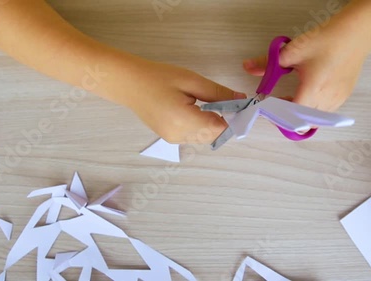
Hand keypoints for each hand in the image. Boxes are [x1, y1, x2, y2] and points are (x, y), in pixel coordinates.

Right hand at [125, 59, 245, 143]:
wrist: (129, 83)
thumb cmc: (158, 77)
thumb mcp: (191, 80)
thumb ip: (218, 93)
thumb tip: (241, 100)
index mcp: (183, 121)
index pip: (219, 128)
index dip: (233, 117)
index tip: (238, 103)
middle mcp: (179, 136)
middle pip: (213, 136)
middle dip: (223, 121)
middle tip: (223, 99)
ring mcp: (173, 139)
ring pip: (204, 137)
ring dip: (211, 124)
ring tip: (205, 102)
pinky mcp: (169, 138)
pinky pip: (193, 136)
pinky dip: (200, 125)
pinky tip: (194, 109)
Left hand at [243, 27, 368, 111]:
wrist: (354, 33)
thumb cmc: (326, 41)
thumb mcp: (292, 51)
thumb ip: (267, 62)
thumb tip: (247, 66)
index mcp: (313, 90)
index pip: (292, 116)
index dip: (278, 116)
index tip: (270, 108)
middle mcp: (327, 99)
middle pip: (304, 122)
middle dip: (288, 116)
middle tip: (278, 103)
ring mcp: (338, 99)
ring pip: (316, 119)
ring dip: (302, 113)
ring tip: (292, 97)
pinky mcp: (344, 95)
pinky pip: (327, 111)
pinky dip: (314, 108)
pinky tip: (309, 93)